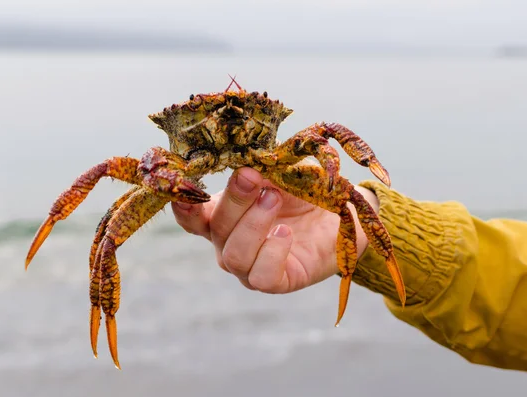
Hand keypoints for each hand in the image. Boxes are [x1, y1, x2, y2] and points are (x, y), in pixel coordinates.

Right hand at [172, 167, 378, 292]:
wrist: (343, 209)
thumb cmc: (305, 188)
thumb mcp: (278, 170)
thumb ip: (257, 167)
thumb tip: (242, 165)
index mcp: (223, 215)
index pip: (191, 218)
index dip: (184, 207)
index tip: (183, 190)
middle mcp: (230, 243)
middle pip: (216, 229)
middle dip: (234, 201)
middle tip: (253, 178)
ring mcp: (250, 266)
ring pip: (234, 254)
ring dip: (252, 224)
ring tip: (274, 199)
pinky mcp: (277, 281)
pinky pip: (261, 275)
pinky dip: (271, 251)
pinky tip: (285, 232)